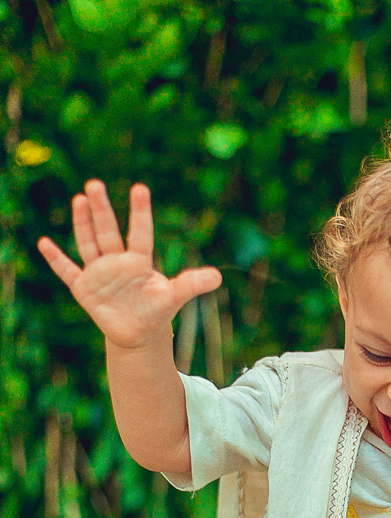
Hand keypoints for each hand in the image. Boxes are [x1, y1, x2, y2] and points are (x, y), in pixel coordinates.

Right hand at [38, 180, 221, 348]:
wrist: (138, 332)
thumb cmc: (157, 310)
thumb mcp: (175, 297)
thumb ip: (192, 285)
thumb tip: (219, 277)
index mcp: (139, 260)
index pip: (140, 232)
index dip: (140, 212)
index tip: (140, 188)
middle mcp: (117, 261)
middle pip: (108, 230)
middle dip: (102, 209)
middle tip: (95, 184)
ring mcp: (98, 273)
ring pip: (89, 243)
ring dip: (83, 223)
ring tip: (79, 199)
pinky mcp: (84, 288)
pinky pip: (67, 271)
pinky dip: (56, 259)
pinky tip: (44, 243)